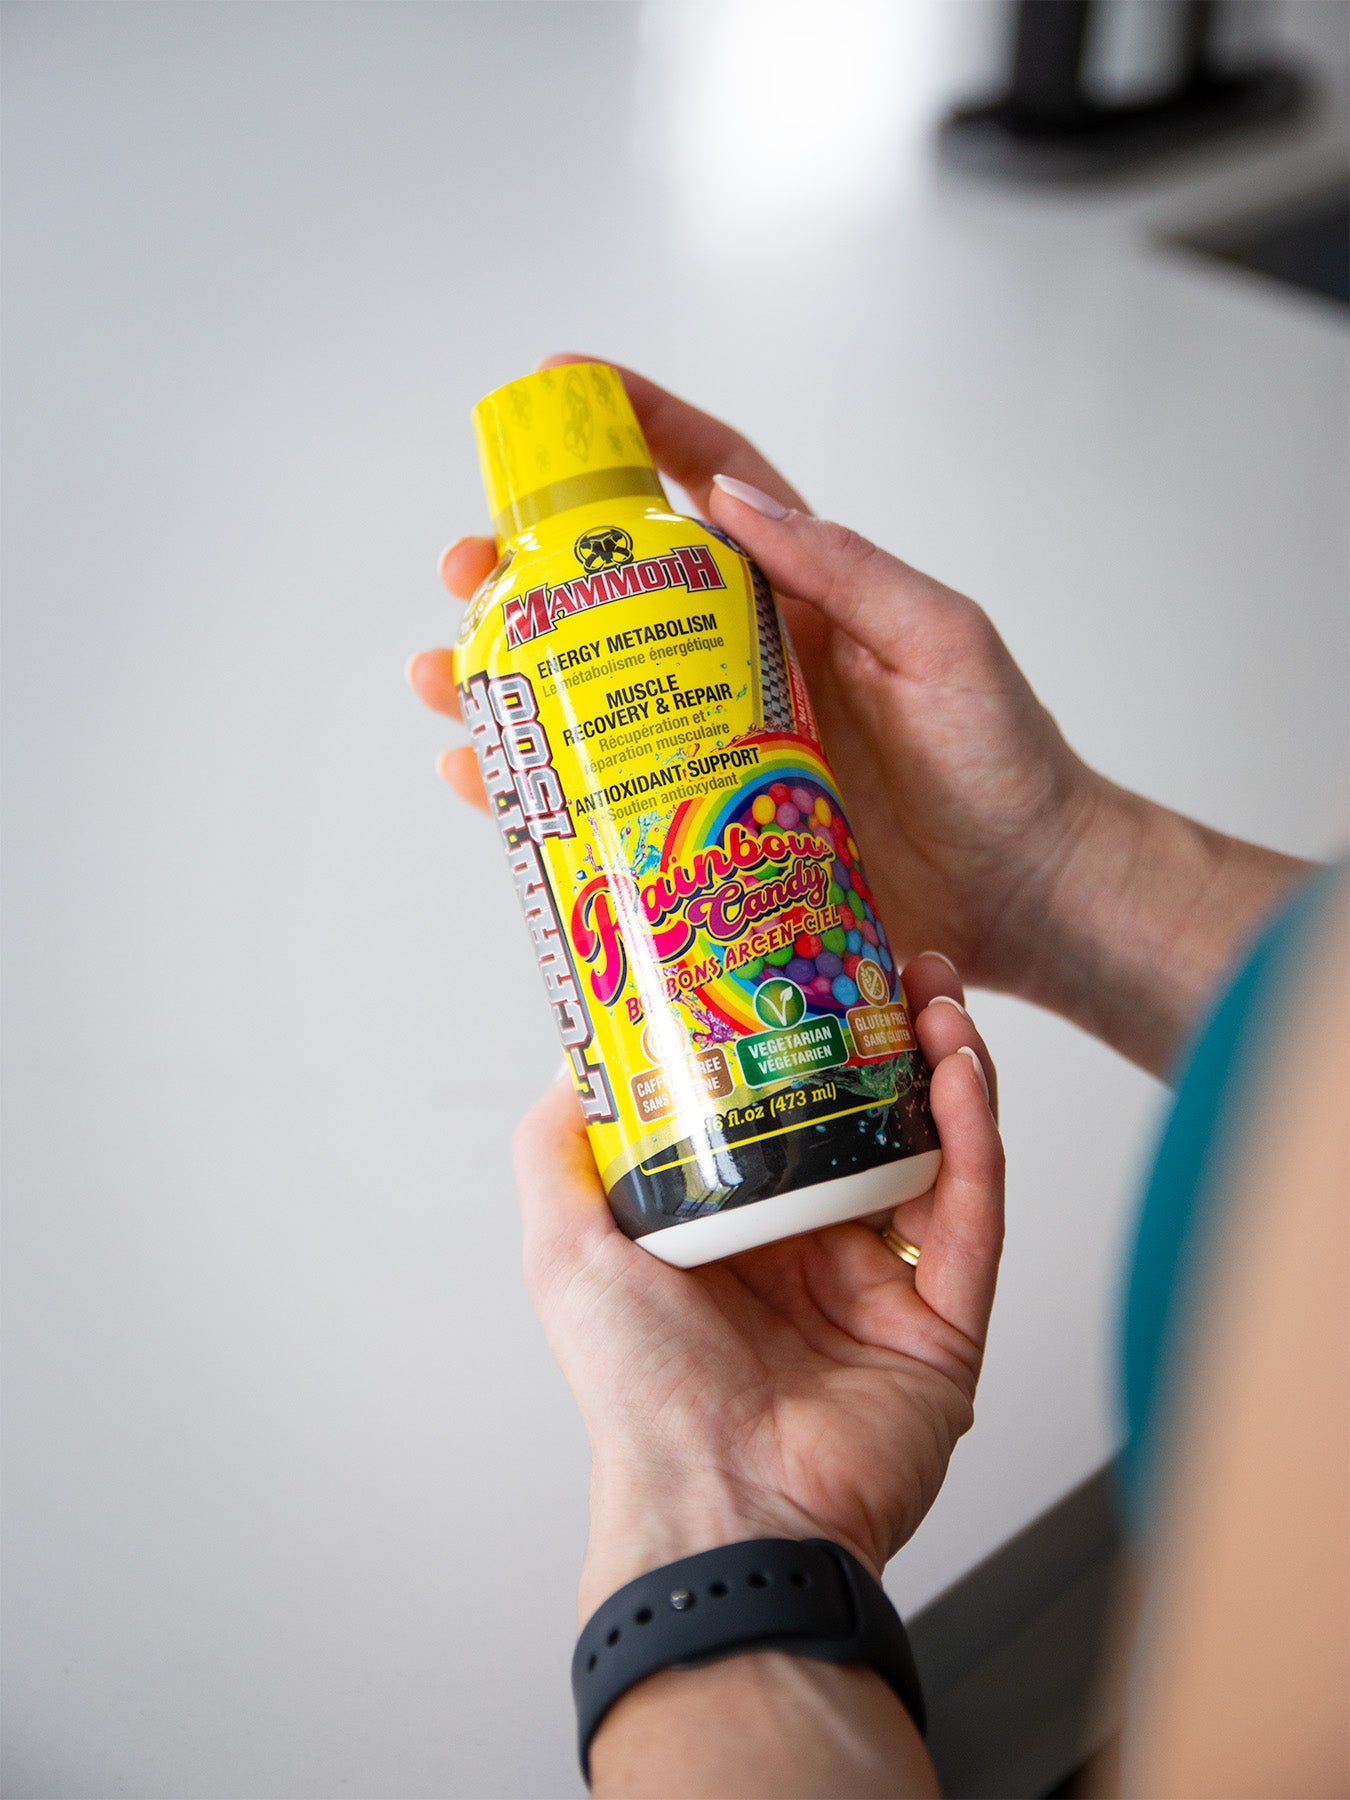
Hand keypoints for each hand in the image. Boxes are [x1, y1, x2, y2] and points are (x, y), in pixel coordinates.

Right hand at [412, 361, 1085, 993]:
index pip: (707, 485)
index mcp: (800, 594)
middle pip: (614, 596)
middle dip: (525, 568)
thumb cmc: (1001, 758)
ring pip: (588, 696)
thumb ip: (845, 567)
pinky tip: (485, 778)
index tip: (557, 385)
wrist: (1026, 891)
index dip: (636, 427)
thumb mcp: (941, 640)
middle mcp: (744, 662)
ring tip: (444, 672)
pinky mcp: (709, 828)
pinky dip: (537, 789)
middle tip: (465, 565)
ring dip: (504, 677)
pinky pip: (606, 799)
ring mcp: (720, 746)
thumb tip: (729, 498)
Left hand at [509, 953, 1001, 1618]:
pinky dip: (976, 1140)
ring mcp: (885, 1287)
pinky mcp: (946, 1324)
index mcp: (738, 1234)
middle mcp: (815, 1253)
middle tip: (900, 966)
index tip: (816, 965)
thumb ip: (560, 1153)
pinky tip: (961, 1074)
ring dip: (944, 1071)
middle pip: (872, 1118)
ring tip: (937, 1001)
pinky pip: (971, 1215)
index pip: (787, 1110)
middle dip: (890, 1037)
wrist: (722, 1504)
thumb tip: (570, 1061)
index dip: (808, 1035)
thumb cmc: (641, 1392)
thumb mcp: (566, 1249)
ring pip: (935, 1154)